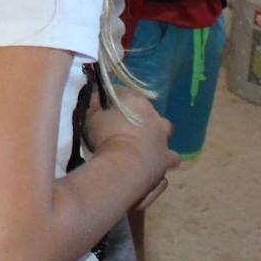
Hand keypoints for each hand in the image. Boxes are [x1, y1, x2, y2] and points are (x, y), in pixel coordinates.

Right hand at [84, 85, 174, 207]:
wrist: (124, 167)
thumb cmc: (106, 138)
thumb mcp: (92, 118)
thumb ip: (95, 107)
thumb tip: (96, 100)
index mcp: (137, 102)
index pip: (123, 93)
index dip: (112, 99)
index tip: (101, 107)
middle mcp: (155, 118)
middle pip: (147, 112)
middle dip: (138, 117)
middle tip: (122, 128)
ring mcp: (164, 139)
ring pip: (165, 133)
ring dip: (156, 138)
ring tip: (143, 147)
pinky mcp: (166, 159)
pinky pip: (169, 158)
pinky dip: (162, 161)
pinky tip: (153, 166)